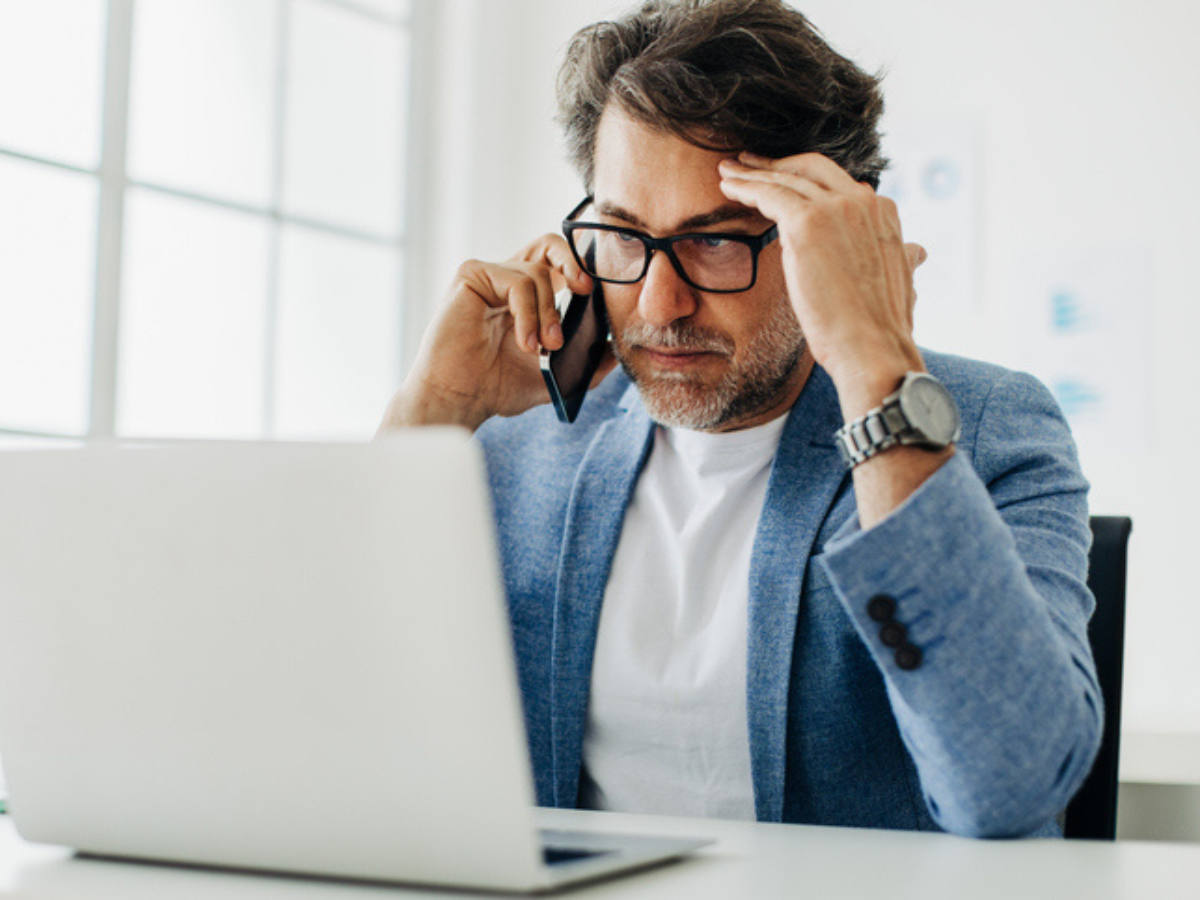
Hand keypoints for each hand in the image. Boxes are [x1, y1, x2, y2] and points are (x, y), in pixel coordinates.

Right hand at [378, 234, 615, 431]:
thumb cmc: (495, 387)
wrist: (459, 399)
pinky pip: (516, 281)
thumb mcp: (553, 376)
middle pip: (550, 244)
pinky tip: (525, 342)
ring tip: (545, 347)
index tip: (597, 294)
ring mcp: (488, 275)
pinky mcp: (472, 275)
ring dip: (548, 313)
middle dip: (574, 263)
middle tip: (585, 291)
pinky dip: (528, 314)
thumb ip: (585, 362)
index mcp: (526, 296)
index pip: (559, 264)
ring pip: (537, 272)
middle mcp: (507, 280)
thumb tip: (616, 350)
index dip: (582, 270)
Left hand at [717, 151, 926, 417]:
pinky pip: (769, 193)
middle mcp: (864, 201)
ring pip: (785, 178)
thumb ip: (902, 258)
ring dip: (752, 173)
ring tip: (728, 172)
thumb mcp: (901, 282)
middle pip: (811, 168)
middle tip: (747, 163)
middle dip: (776, 163)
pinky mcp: (807, 222)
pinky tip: (727, 187)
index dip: (805, 179)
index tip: (783, 180)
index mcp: (883, 213)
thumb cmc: (880, 328)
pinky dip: (746, 186)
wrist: (872, 349)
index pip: (837, 183)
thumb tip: (915, 251)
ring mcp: (836, 208)